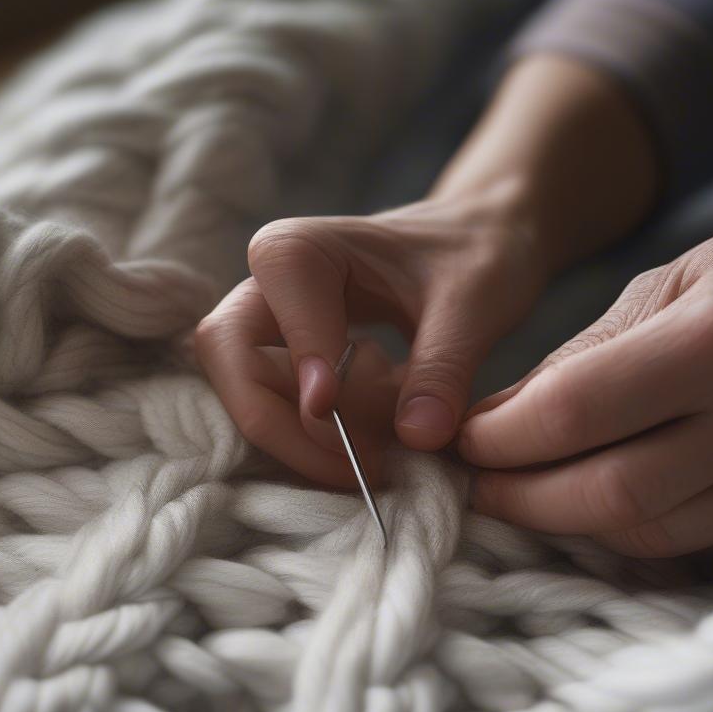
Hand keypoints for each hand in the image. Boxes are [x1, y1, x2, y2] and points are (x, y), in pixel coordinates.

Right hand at [195, 192, 545, 487]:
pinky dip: (325, 441)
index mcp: (299, 252)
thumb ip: (444, 368)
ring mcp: (272, 328)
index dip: (295, 376)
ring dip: (309, 442)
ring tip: (382, 455)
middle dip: (287, 428)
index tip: (335, 415)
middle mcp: (267, 286)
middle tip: (358, 467)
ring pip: (251, 399)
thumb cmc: (475, 255)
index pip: (266, 325)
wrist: (479, 244)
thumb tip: (417, 436)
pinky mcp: (288, 363)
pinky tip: (380, 438)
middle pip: (233, 367)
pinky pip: (283, 413)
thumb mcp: (475, 305)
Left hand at [459, 160, 712, 558]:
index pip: (574, 411)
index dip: (502, 439)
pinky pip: (702, 548)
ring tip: (533, 501)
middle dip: (523, 500)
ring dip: (574, 525)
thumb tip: (498, 419)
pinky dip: (641, 534)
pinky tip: (608, 509)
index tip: (464, 443)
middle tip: (480, 490)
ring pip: (651, 535)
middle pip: (608, 494)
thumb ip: (583, 355)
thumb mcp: (673, 281)